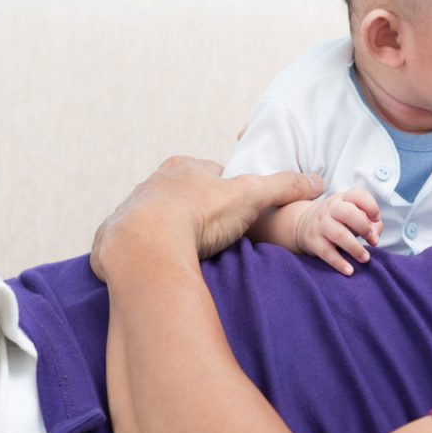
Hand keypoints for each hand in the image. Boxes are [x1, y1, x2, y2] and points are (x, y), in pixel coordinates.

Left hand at [90, 156, 322, 282]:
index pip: (211, 174)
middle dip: (196, 209)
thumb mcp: (250, 196)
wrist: (143, 245)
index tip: (236, 210)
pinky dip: (144, 252)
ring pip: (155, 217)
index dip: (226, 190)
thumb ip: (283, 187)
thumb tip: (317, 181)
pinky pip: (131, 243)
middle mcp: (153, 182)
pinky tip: (157, 265)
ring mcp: (130, 209)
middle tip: (214, 234)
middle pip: (181, 193)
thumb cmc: (198, 215)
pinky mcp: (113, 237)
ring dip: (169, 231)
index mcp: (184, 167)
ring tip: (187, 252)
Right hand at [294, 188, 383, 275]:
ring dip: (355, 248)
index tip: (376, 219)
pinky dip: (339, 263)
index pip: (358, 195)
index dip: (371, 207)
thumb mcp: (353, 215)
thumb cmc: (337, 220)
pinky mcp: (313, 241)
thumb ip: (371, 224)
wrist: (302, 224)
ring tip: (365, 258)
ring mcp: (320, 224)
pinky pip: (327, 252)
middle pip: (348, 213)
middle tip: (370, 239)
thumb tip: (374, 239)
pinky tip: (349, 270)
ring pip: (339, 234)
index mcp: (344, 199)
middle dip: (363, 227)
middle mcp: (331, 209)